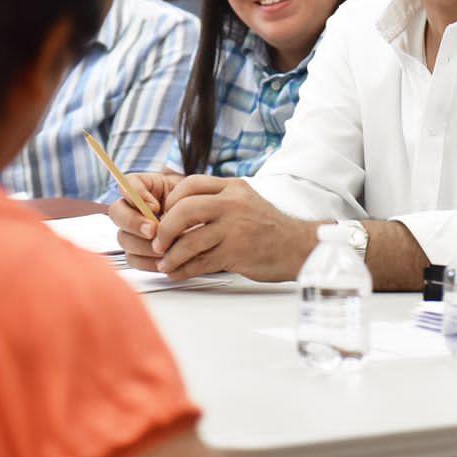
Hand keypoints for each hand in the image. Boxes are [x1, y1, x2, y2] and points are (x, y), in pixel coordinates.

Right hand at [108, 172, 182, 263]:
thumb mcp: (185, 190)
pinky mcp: (136, 252)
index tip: (155, 207)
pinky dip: (148, 261)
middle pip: (117, 213)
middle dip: (134, 224)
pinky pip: (133, 259)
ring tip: (165, 247)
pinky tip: (163, 259)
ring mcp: (131, 231)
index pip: (125, 185)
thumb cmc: (191, 203)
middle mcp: (130, 208)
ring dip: (144, 245)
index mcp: (141, 188)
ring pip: (124, 238)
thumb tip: (150, 207)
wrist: (198, 222)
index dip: (135, 196)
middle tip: (154, 231)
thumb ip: (167, 192)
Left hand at [140, 176, 317, 281]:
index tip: (164, 216)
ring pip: (189, 240)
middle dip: (164, 229)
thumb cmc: (269, 228)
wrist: (298, 247)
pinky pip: (200, 262)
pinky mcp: (236, 253)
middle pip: (184, 209)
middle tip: (158, 242)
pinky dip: (183, 269)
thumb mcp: (246, 201)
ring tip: (165, 264)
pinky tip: (177, 272)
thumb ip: (218, 201)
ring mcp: (234, 228)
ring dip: (171, 255)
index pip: (191, 184)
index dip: (171, 200)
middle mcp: (233, 204)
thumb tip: (181, 211)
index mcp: (233, 188)